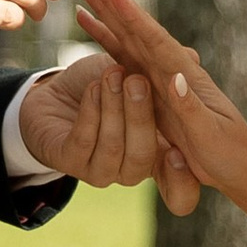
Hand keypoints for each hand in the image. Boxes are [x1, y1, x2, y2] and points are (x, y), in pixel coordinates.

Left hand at [18, 53, 200, 210]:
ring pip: (112, 146)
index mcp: (157, 156)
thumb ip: (163, 70)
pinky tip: (93, 88)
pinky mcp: (70, 163)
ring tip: (112, 74)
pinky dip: (91, 110)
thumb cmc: (104, 84)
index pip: (179, 188)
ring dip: (112, 107)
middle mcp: (131, 170)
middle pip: (143, 156)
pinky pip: (84, 141)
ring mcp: (101, 170)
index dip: (182, 180)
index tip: (181, 153)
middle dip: (140, 116)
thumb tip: (190, 57)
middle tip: (137, 81)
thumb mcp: (135, 71)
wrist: (56, 92)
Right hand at [71, 0, 246, 193]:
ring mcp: (159, 74)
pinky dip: (102, 34)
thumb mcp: (211, 136)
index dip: (132, 15)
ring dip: (103, 6)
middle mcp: (171, 68)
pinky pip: (119, 54)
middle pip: (136, 26)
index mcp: (185, 76)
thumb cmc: (229, 152)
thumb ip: (192, 109)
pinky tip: (86, 19)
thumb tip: (176, 78)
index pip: (155, 40)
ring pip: (125, 33)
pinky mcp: (149, 86)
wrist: (240, 163)